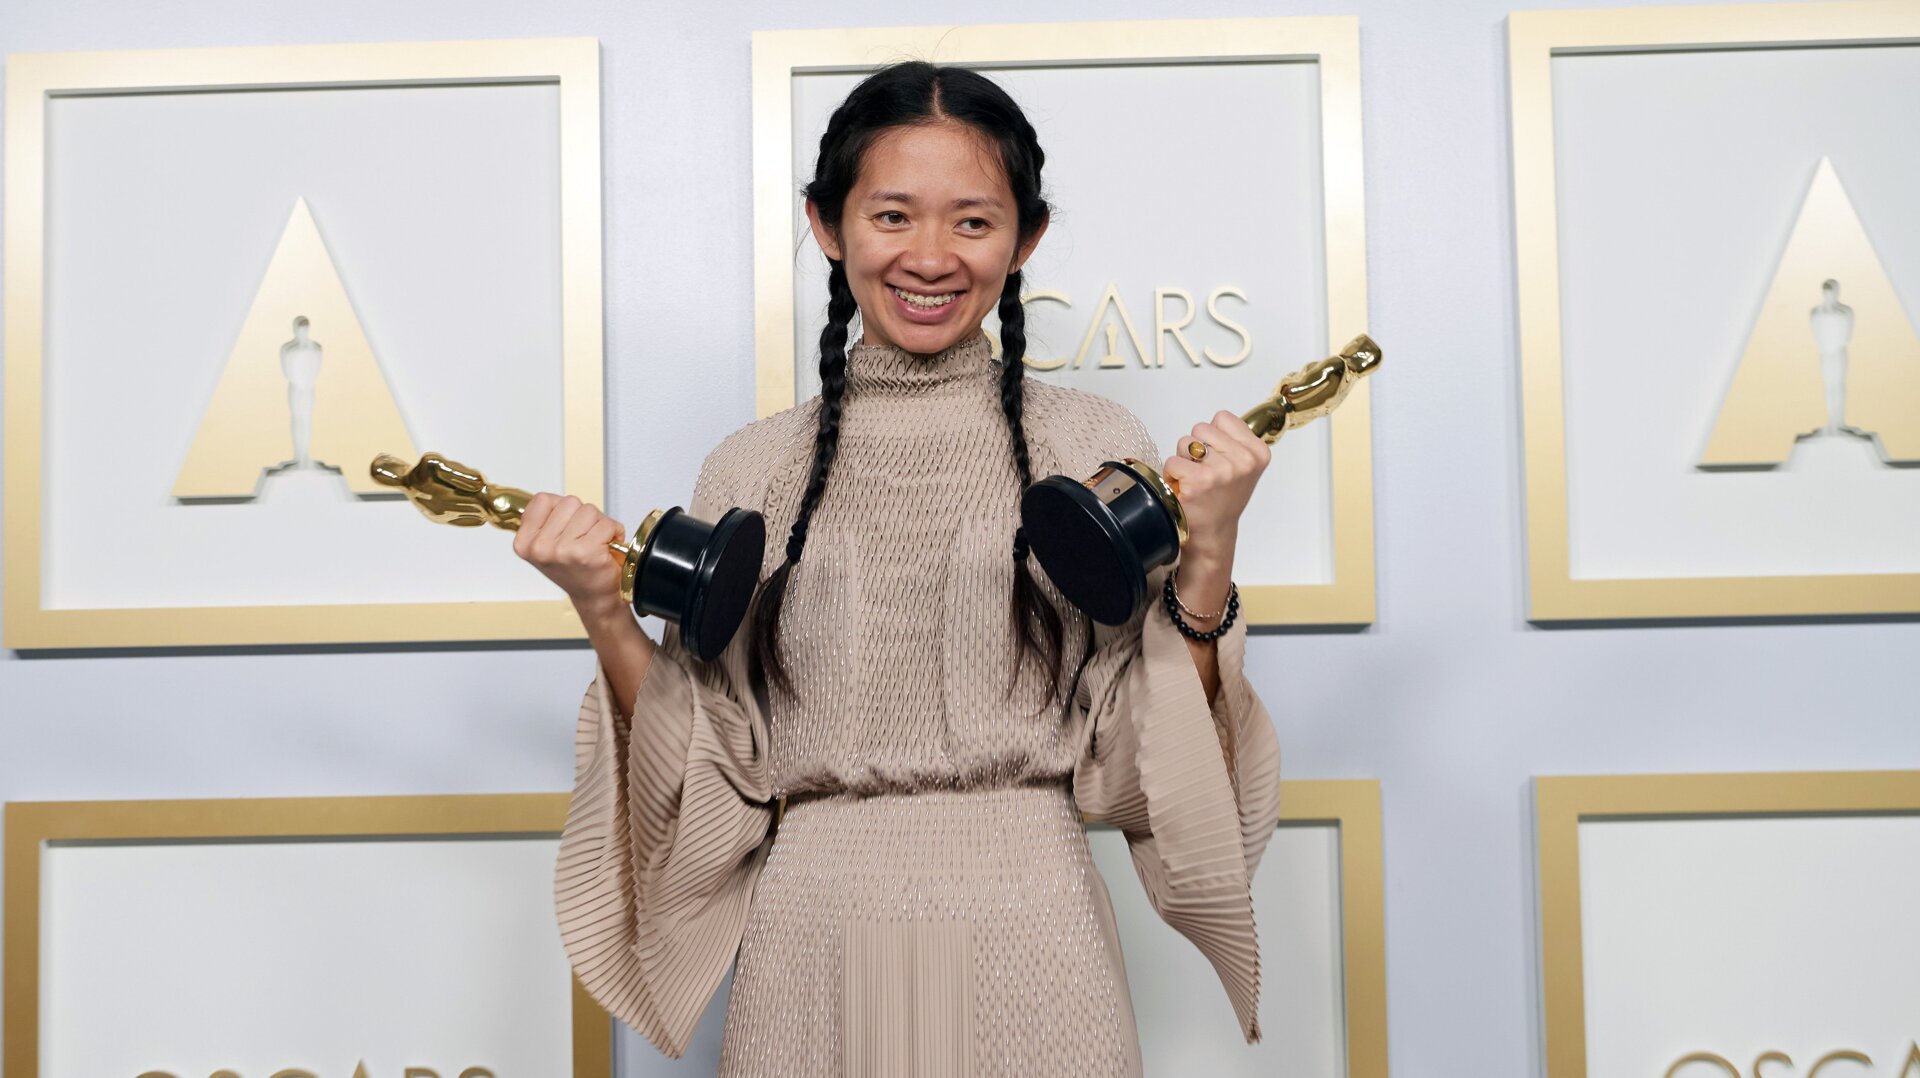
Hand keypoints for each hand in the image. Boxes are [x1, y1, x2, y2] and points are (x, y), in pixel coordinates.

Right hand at [512, 492, 627, 617]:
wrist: (593, 596)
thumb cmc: (574, 568)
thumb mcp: (546, 545)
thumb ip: (544, 519)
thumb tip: (549, 498)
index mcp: (524, 542)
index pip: (542, 499)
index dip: (560, 508)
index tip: (565, 526)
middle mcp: (540, 547)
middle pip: (569, 502)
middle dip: (582, 515)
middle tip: (583, 537)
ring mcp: (562, 550)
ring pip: (589, 510)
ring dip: (598, 523)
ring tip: (595, 542)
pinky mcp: (586, 553)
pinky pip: (606, 524)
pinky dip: (613, 531)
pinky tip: (607, 546)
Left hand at [1161, 410, 1271, 566]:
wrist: (1213, 533)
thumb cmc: (1224, 499)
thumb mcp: (1244, 467)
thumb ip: (1234, 441)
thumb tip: (1217, 420)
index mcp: (1258, 452)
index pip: (1222, 417)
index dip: (1214, 436)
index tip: (1219, 457)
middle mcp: (1243, 460)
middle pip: (1201, 427)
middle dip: (1197, 447)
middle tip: (1204, 471)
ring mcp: (1222, 470)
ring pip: (1185, 442)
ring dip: (1184, 459)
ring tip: (1195, 479)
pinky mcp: (1200, 480)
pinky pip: (1173, 461)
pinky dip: (1172, 474)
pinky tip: (1185, 488)